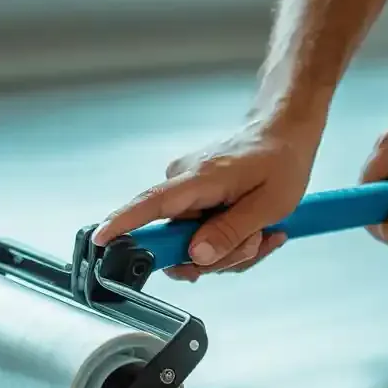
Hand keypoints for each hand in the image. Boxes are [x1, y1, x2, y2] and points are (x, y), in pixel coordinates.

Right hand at [92, 118, 321, 280]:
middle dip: (221, 256)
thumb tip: (196, 256)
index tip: (102, 240)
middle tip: (256, 241)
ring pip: (197, 246)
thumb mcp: (268, 204)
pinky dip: (232, 242)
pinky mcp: (196, 200)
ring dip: (232, 250)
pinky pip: (205, 237)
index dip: (124, 224)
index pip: (151, 204)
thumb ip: (230, 232)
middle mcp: (184, 184)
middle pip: (181, 244)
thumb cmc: (281, 159)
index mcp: (198, 179)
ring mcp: (189, 193)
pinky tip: (256, 229)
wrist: (285, 131)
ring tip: (262, 231)